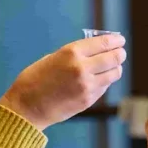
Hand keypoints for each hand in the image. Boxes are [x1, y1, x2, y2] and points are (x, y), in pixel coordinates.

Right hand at [0, 33, 126, 130]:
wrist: (27, 107)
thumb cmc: (35, 79)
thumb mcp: (53, 57)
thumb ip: (75, 54)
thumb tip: (95, 50)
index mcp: (72, 53)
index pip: (103, 43)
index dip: (115, 41)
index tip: (119, 40)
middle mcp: (82, 68)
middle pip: (114, 58)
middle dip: (119, 53)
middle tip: (120, 52)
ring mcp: (87, 86)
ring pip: (114, 73)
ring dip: (116, 68)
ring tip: (113, 66)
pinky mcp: (88, 100)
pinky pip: (104, 87)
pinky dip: (105, 81)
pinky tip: (100, 79)